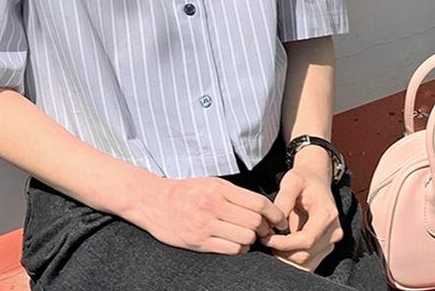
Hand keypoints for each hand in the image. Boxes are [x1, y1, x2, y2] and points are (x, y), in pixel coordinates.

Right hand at [135, 175, 290, 255]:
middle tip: (263, 230)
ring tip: (247, 237)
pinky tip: (235, 244)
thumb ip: (234, 194)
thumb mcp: (210, 183)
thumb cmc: (186, 191)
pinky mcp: (199, 241)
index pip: (258, 202)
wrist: (154, 201)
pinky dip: (239, 249)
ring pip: (245, 238)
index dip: (275, 213)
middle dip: (264, 228)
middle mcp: (213, 204)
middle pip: (254, 221)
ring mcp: (205, 224)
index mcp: (219, 188)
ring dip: (251, 240)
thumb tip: (263, 208)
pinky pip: (231, 250)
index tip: (280, 220)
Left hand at [258, 165, 344, 272]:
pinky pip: (309, 263)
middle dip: (282, 252)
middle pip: (306, 255)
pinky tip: (280, 247)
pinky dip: (292, 259)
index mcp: (327, 214)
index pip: (306, 239)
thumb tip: (274, 222)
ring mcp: (331, 242)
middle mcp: (334, 232)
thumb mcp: (292, 180)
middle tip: (264, 240)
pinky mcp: (326, 247)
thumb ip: (284, 199)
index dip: (285, 244)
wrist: (316, 180)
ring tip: (271, 243)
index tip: (266, 239)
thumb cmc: (303, 179)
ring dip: (286, 258)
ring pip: (307, 263)